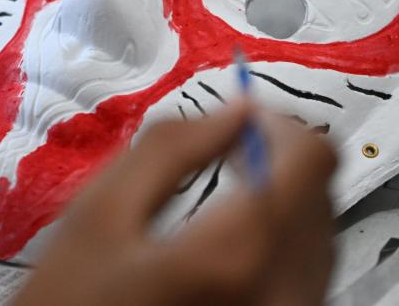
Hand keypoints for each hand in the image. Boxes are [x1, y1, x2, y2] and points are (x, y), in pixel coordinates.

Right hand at [13, 103, 336, 305]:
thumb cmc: (76, 296)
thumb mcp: (102, 209)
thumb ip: (171, 147)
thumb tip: (236, 112)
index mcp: (238, 252)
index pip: (311, 159)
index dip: (279, 123)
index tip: (239, 119)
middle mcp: (282, 293)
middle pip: (322, 193)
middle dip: (278, 158)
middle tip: (226, 146)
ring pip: (321, 233)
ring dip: (283, 196)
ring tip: (228, 188)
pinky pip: (308, 271)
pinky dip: (280, 237)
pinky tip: (235, 232)